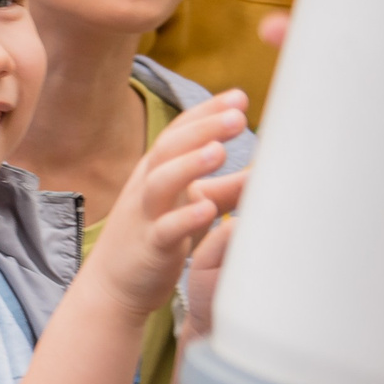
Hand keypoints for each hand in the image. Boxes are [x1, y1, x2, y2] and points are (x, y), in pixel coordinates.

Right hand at [88, 91, 248, 318]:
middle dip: (203, 129)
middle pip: (169, 148)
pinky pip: (165, 229)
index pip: (178, 133)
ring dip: (189, 165)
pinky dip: (185, 218)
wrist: (113, 286)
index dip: (205, 114)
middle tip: (238, 115)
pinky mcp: (148, 247)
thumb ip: (229, 187)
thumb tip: (271, 167)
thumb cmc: (157, 238)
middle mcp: (146, 188)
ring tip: (220, 151)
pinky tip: (208, 210)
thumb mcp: (192, 205)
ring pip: (161, 183)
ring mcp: (145, 216)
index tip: (238, 97)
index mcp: (156, 172)